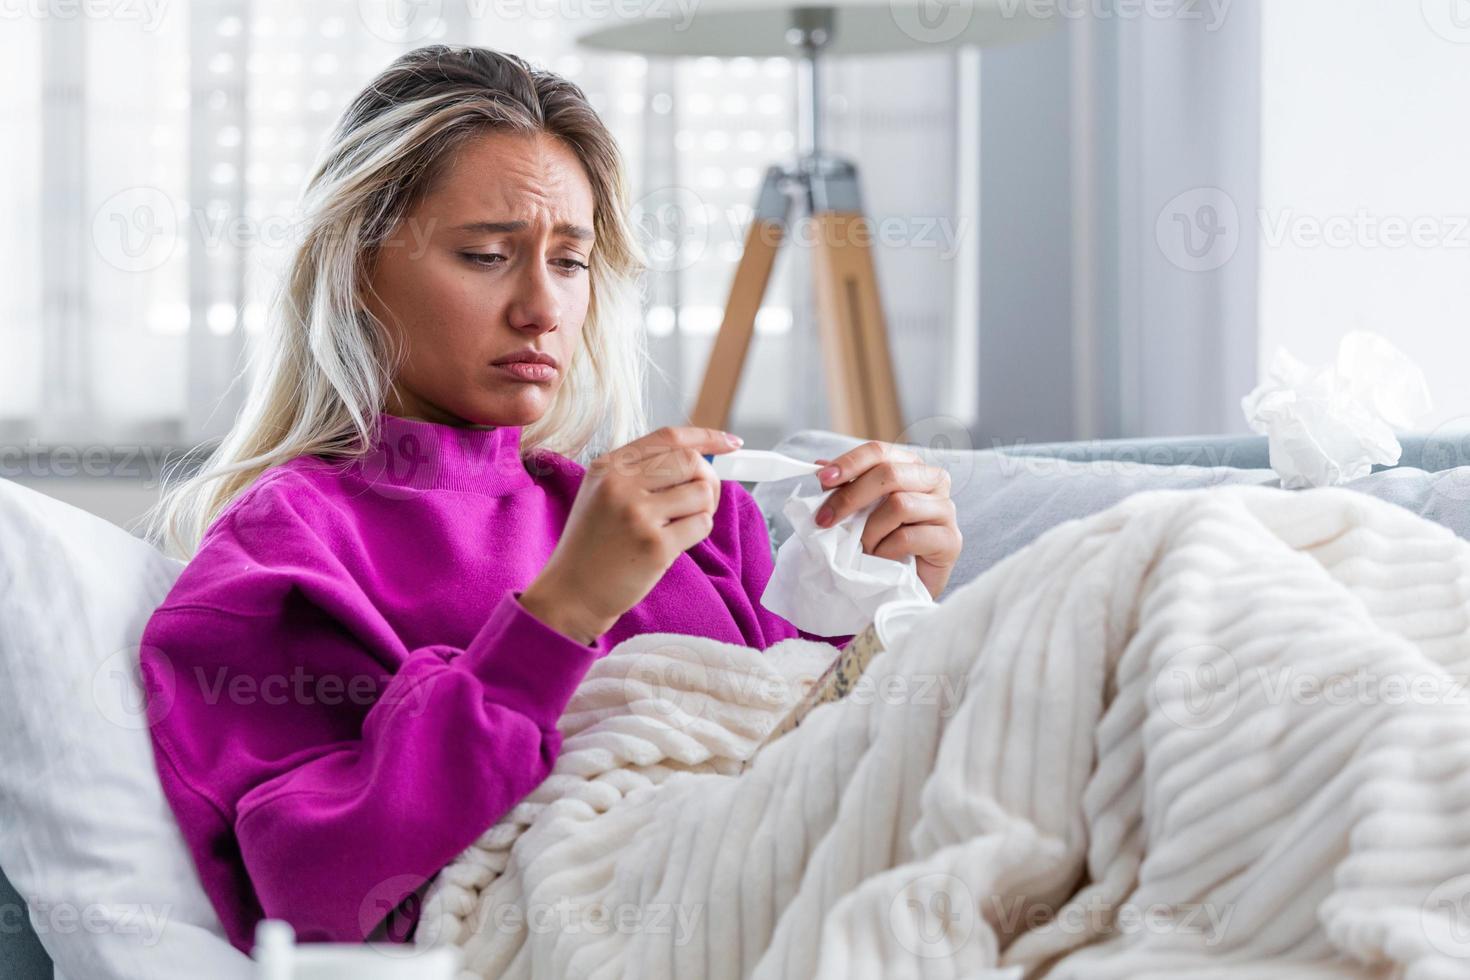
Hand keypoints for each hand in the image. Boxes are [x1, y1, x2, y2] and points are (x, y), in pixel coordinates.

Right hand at [520, 426, 741, 643]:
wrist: (572, 592)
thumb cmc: (593, 544)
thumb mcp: (601, 494)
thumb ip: (640, 472)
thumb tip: (700, 460)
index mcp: (608, 467)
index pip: (668, 437)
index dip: (706, 437)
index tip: (732, 443)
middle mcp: (620, 485)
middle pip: (691, 462)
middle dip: (708, 479)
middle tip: (701, 501)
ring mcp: (638, 515)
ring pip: (702, 492)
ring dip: (704, 509)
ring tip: (681, 525)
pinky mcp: (655, 545)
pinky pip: (702, 524)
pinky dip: (698, 532)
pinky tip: (675, 543)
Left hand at [811, 441, 961, 600]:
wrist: (900, 587)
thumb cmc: (879, 543)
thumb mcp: (857, 512)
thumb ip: (844, 487)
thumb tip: (819, 466)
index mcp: (910, 466)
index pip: (879, 451)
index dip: (849, 462)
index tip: (822, 479)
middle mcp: (934, 481)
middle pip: (889, 474)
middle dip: (850, 496)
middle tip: (825, 520)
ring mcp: (946, 510)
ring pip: (899, 505)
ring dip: (870, 530)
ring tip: (861, 548)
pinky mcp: (951, 540)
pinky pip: (909, 536)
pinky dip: (885, 550)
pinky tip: (880, 559)